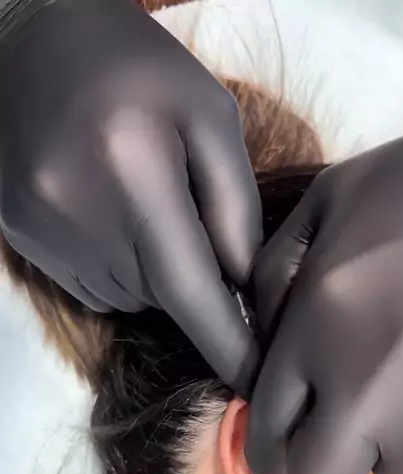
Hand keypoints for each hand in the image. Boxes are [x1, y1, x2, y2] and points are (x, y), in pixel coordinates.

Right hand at [0, 0, 260, 394]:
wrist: (24, 39)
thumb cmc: (134, 65)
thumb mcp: (207, 113)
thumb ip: (234, 204)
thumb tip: (245, 286)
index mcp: (135, 176)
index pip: (191, 291)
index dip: (229, 346)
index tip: (258, 385)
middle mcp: (83, 220)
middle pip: (162, 298)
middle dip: (192, 282)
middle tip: (188, 219)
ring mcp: (46, 236)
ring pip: (128, 296)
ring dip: (151, 271)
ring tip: (141, 201)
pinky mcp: (24, 241)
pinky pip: (93, 284)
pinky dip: (116, 264)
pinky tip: (109, 210)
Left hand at [247, 103, 402, 473]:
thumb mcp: (322, 207)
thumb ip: (272, 281)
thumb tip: (261, 354)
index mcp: (317, 335)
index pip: (266, 441)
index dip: (269, 443)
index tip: (285, 428)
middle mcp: (371, 390)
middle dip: (321, 457)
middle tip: (339, 419)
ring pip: (399, 472)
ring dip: (394, 443)